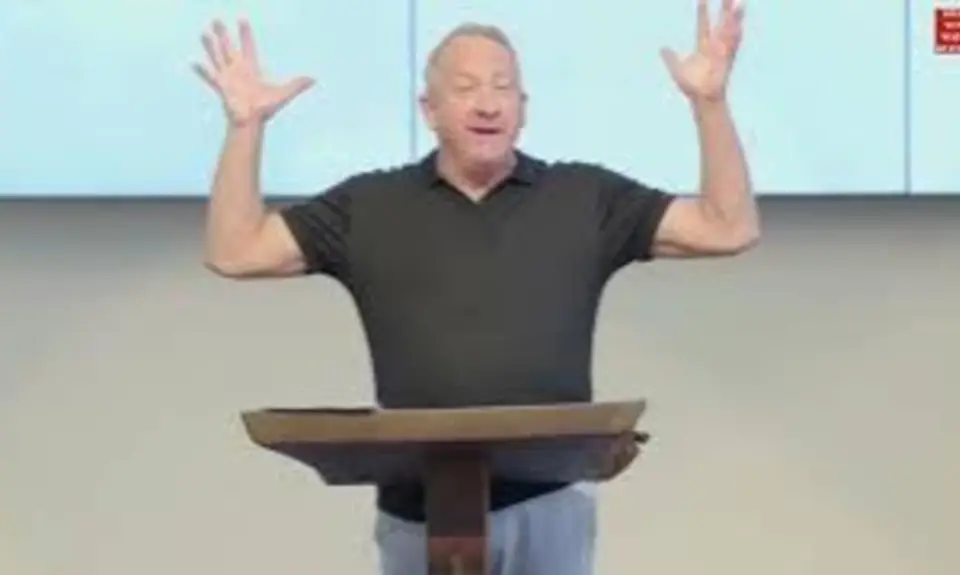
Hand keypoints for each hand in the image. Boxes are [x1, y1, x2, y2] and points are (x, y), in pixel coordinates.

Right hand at [193, 19, 314, 125]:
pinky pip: (210, 76)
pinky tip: (192, 61)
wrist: (251, 122)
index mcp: (252, 69)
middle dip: (223, 34)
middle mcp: (238, 70)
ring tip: (203, 33)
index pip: (248, 46)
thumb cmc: (266, 110)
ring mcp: (228, 78)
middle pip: (229, 48)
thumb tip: (314, 79)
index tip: (242, 19)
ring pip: (217, 57)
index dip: (246, 34)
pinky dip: (202, 70)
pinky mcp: (221, 87)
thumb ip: (297, 85)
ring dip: (210, 46)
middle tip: (216, 20)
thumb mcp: (283, 94)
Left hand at [661, 0, 744, 102]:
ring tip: (739, 3)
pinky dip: (736, 37)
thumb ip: (670, 58)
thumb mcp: (677, 69)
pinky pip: (733, 46)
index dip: (702, 12)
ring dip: (734, 18)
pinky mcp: (727, 61)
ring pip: (729, 31)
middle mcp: (715, 46)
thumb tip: (663, 47)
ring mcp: (722, 52)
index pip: (703, 24)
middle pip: (721, 23)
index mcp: (703, 46)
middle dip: (724, 9)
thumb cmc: (692, 86)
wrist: (702, 99)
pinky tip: (739, 26)